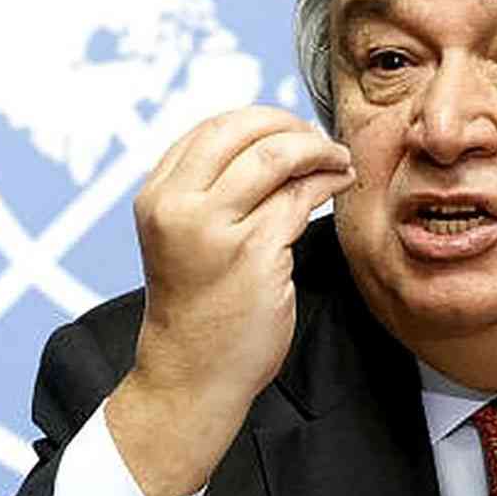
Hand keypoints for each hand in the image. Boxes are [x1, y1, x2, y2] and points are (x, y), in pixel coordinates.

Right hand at [106, 106, 353, 495]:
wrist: (192, 375)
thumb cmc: (198, 307)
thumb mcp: (184, 237)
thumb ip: (210, 191)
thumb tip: (271, 140)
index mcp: (157, 196)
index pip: (212, 128)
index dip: (260, 120)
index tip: (290, 131)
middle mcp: (178, 206)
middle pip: (243, 129)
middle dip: (291, 125)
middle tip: (320, 141)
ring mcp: (214, 229)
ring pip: (277, 156)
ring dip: (318, 149)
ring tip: (338, 160)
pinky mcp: (254, 254)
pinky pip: (301, 197)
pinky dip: (327, 181)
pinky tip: (339, 184)